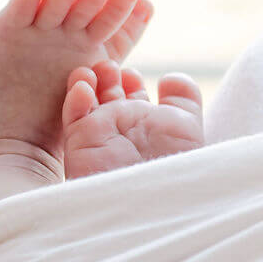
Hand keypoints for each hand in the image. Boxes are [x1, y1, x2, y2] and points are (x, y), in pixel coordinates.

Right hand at [62, 60, 204, 178]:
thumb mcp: (188, 124)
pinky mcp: (82, 143)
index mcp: (148, 126)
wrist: (158, 196)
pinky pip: (73, 117)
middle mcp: (123, 130)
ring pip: (86, 102)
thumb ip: (183, 97)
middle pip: (108, 96)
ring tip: (96, 69)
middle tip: (110, 65)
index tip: (132, 72)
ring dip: (88, 81)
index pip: (133, 97)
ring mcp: (101, 135)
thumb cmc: (178, 162)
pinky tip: (83, 86)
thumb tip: (169, 77)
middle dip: (108, 77)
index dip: (131, 81)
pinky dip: (75, 98)